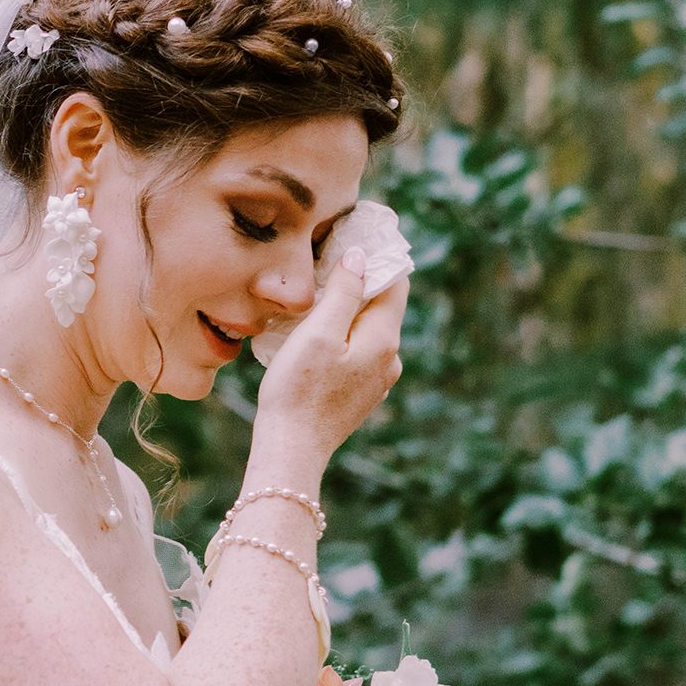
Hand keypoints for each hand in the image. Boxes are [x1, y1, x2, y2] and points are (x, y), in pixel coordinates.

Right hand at [257, 238, 408, 462]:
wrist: (290, 449)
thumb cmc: (298, 389)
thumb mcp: (318, 332)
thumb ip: (344, 291)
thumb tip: (361, 255)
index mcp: (384, 338)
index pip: (394, 282)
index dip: (377, 255)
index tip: (353, 236)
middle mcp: (390, 358)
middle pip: (381, 306)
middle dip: (359, 282)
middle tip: (326, 261)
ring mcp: (378, 380)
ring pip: (368, 330)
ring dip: (347, 311)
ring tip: (316, 299)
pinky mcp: (361, 395)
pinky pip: (358, 353)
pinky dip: (343, 337)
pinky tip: (316, 338)